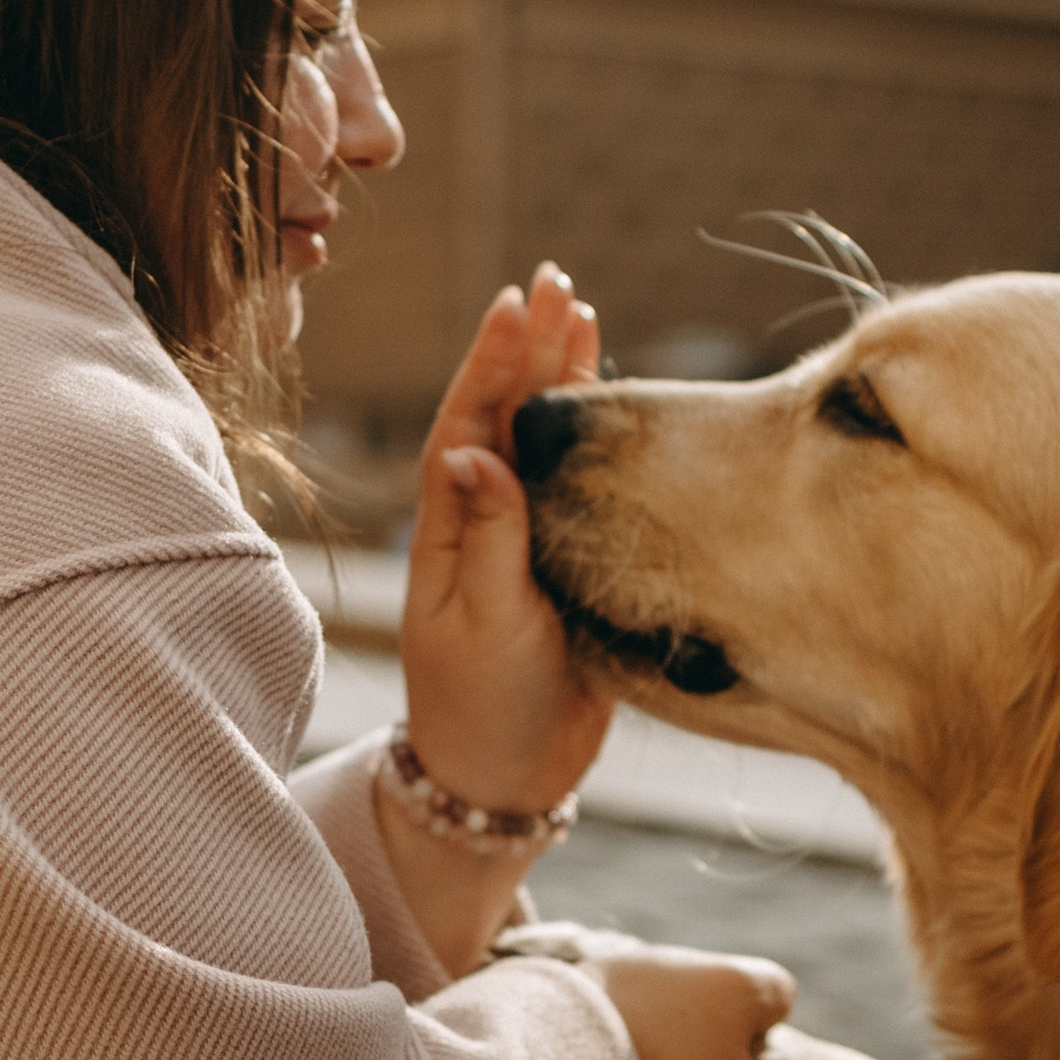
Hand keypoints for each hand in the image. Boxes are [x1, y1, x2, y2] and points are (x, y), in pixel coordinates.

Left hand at [402, 263, 612, 817]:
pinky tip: (610, 399)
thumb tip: (471, 448)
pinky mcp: (566, 567)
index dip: (491, 362)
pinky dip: (594, 437)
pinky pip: (579, 483)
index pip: (468, 424)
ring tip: (583, 312)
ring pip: (543, 442)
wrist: (505, 779)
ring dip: (561, 379)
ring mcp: (525, 543)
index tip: (515, 303)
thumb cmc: (483, 706)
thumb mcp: (486, 621)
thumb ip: (490, 535)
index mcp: (449, 528)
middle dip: (529, 349)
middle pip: (505, 416)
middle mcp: (484, 524)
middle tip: (555, 280)